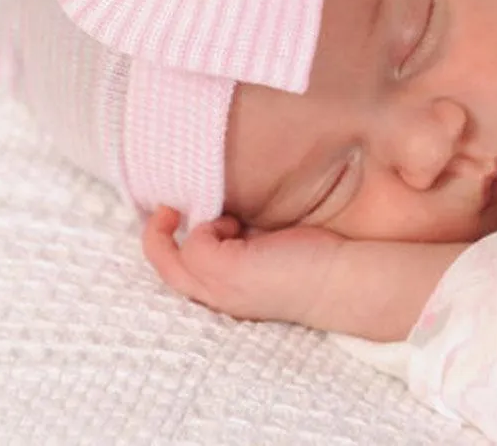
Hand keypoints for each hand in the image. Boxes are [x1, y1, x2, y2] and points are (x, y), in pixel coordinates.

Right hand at [143, 206, 467, 339]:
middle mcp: (216, 293)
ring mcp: (218, 287)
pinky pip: (191, 242)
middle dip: (156, 232)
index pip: (182, 267)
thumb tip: (229, 203)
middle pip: (165, 266)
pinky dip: (205, 225)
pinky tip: (230, 221)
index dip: (174, 236)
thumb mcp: (267, 239)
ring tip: (183, 204)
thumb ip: (244, 229)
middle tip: (166, 204)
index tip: (182, 207)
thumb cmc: (312, 256)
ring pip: (167, 258)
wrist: (340, 278)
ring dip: (175, 227)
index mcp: (226, 286)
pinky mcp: (225, 271)